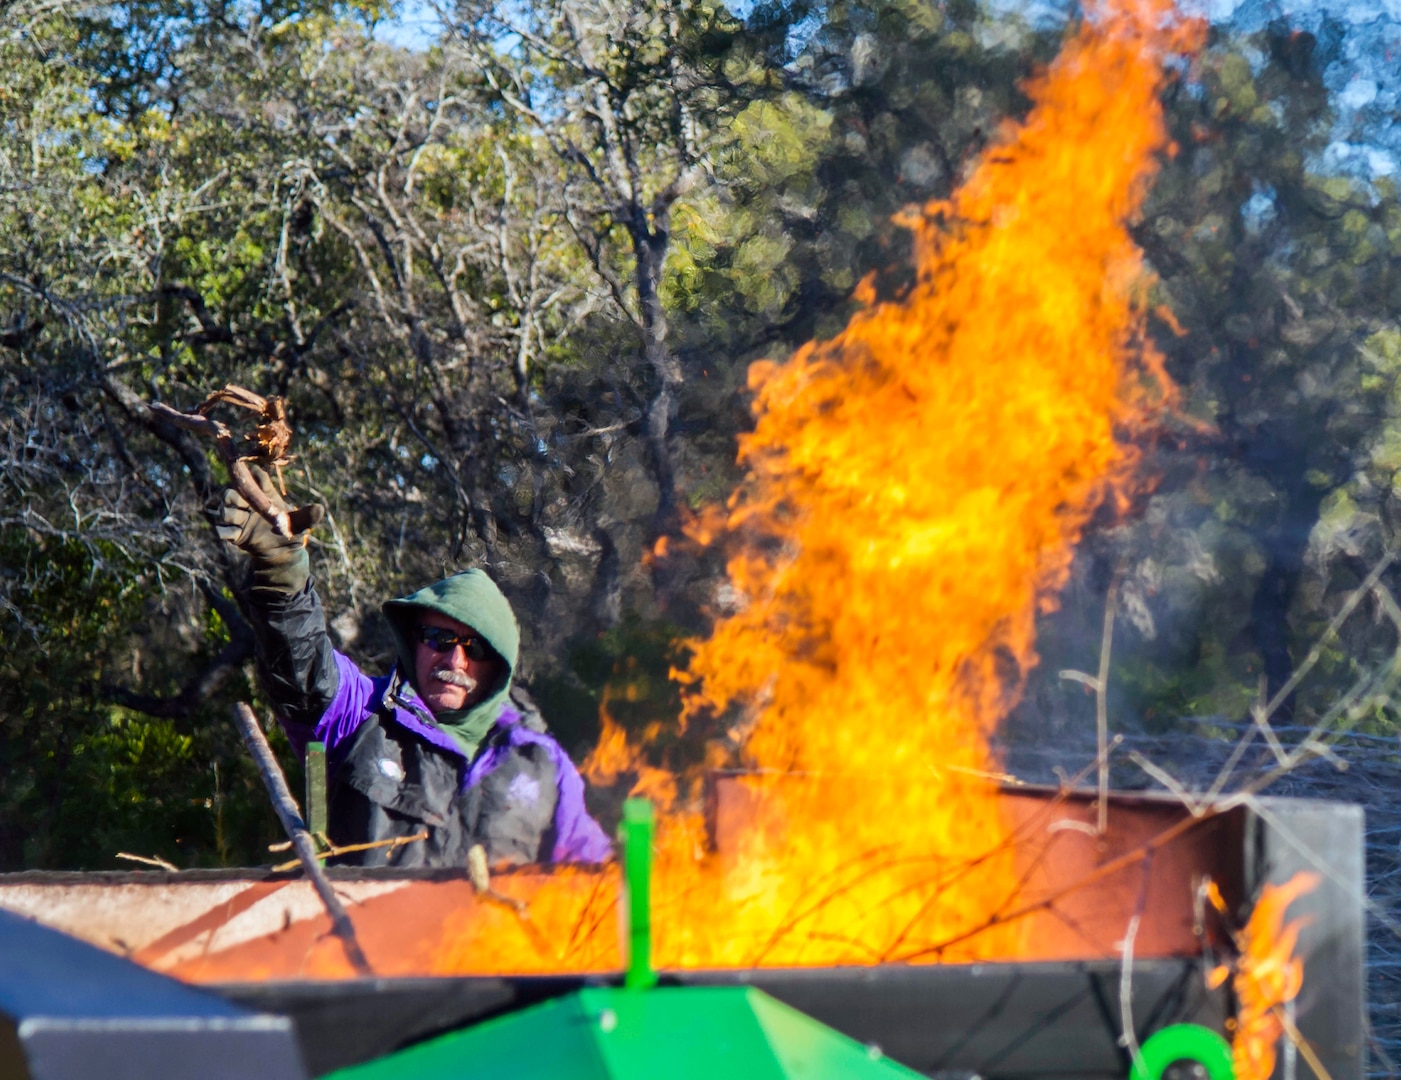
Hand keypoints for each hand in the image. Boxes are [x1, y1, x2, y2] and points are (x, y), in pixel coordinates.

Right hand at [215, 465, 324, 592]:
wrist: (281, 554)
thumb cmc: (290, 533)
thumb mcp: (300, 525)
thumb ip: (308, 516)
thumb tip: (320, 509)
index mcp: (265, 495)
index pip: (255, 478)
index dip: (252, 475)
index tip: (254, 478)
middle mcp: (248, 504)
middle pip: (232, 492)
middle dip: (233, 495)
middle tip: (241, 502)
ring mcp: (239, 518)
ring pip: (225, 509)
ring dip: (229, 513)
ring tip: (241, 519)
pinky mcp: (234, 534)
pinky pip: (222, 530)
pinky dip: (225, 531)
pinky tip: (236, 534)